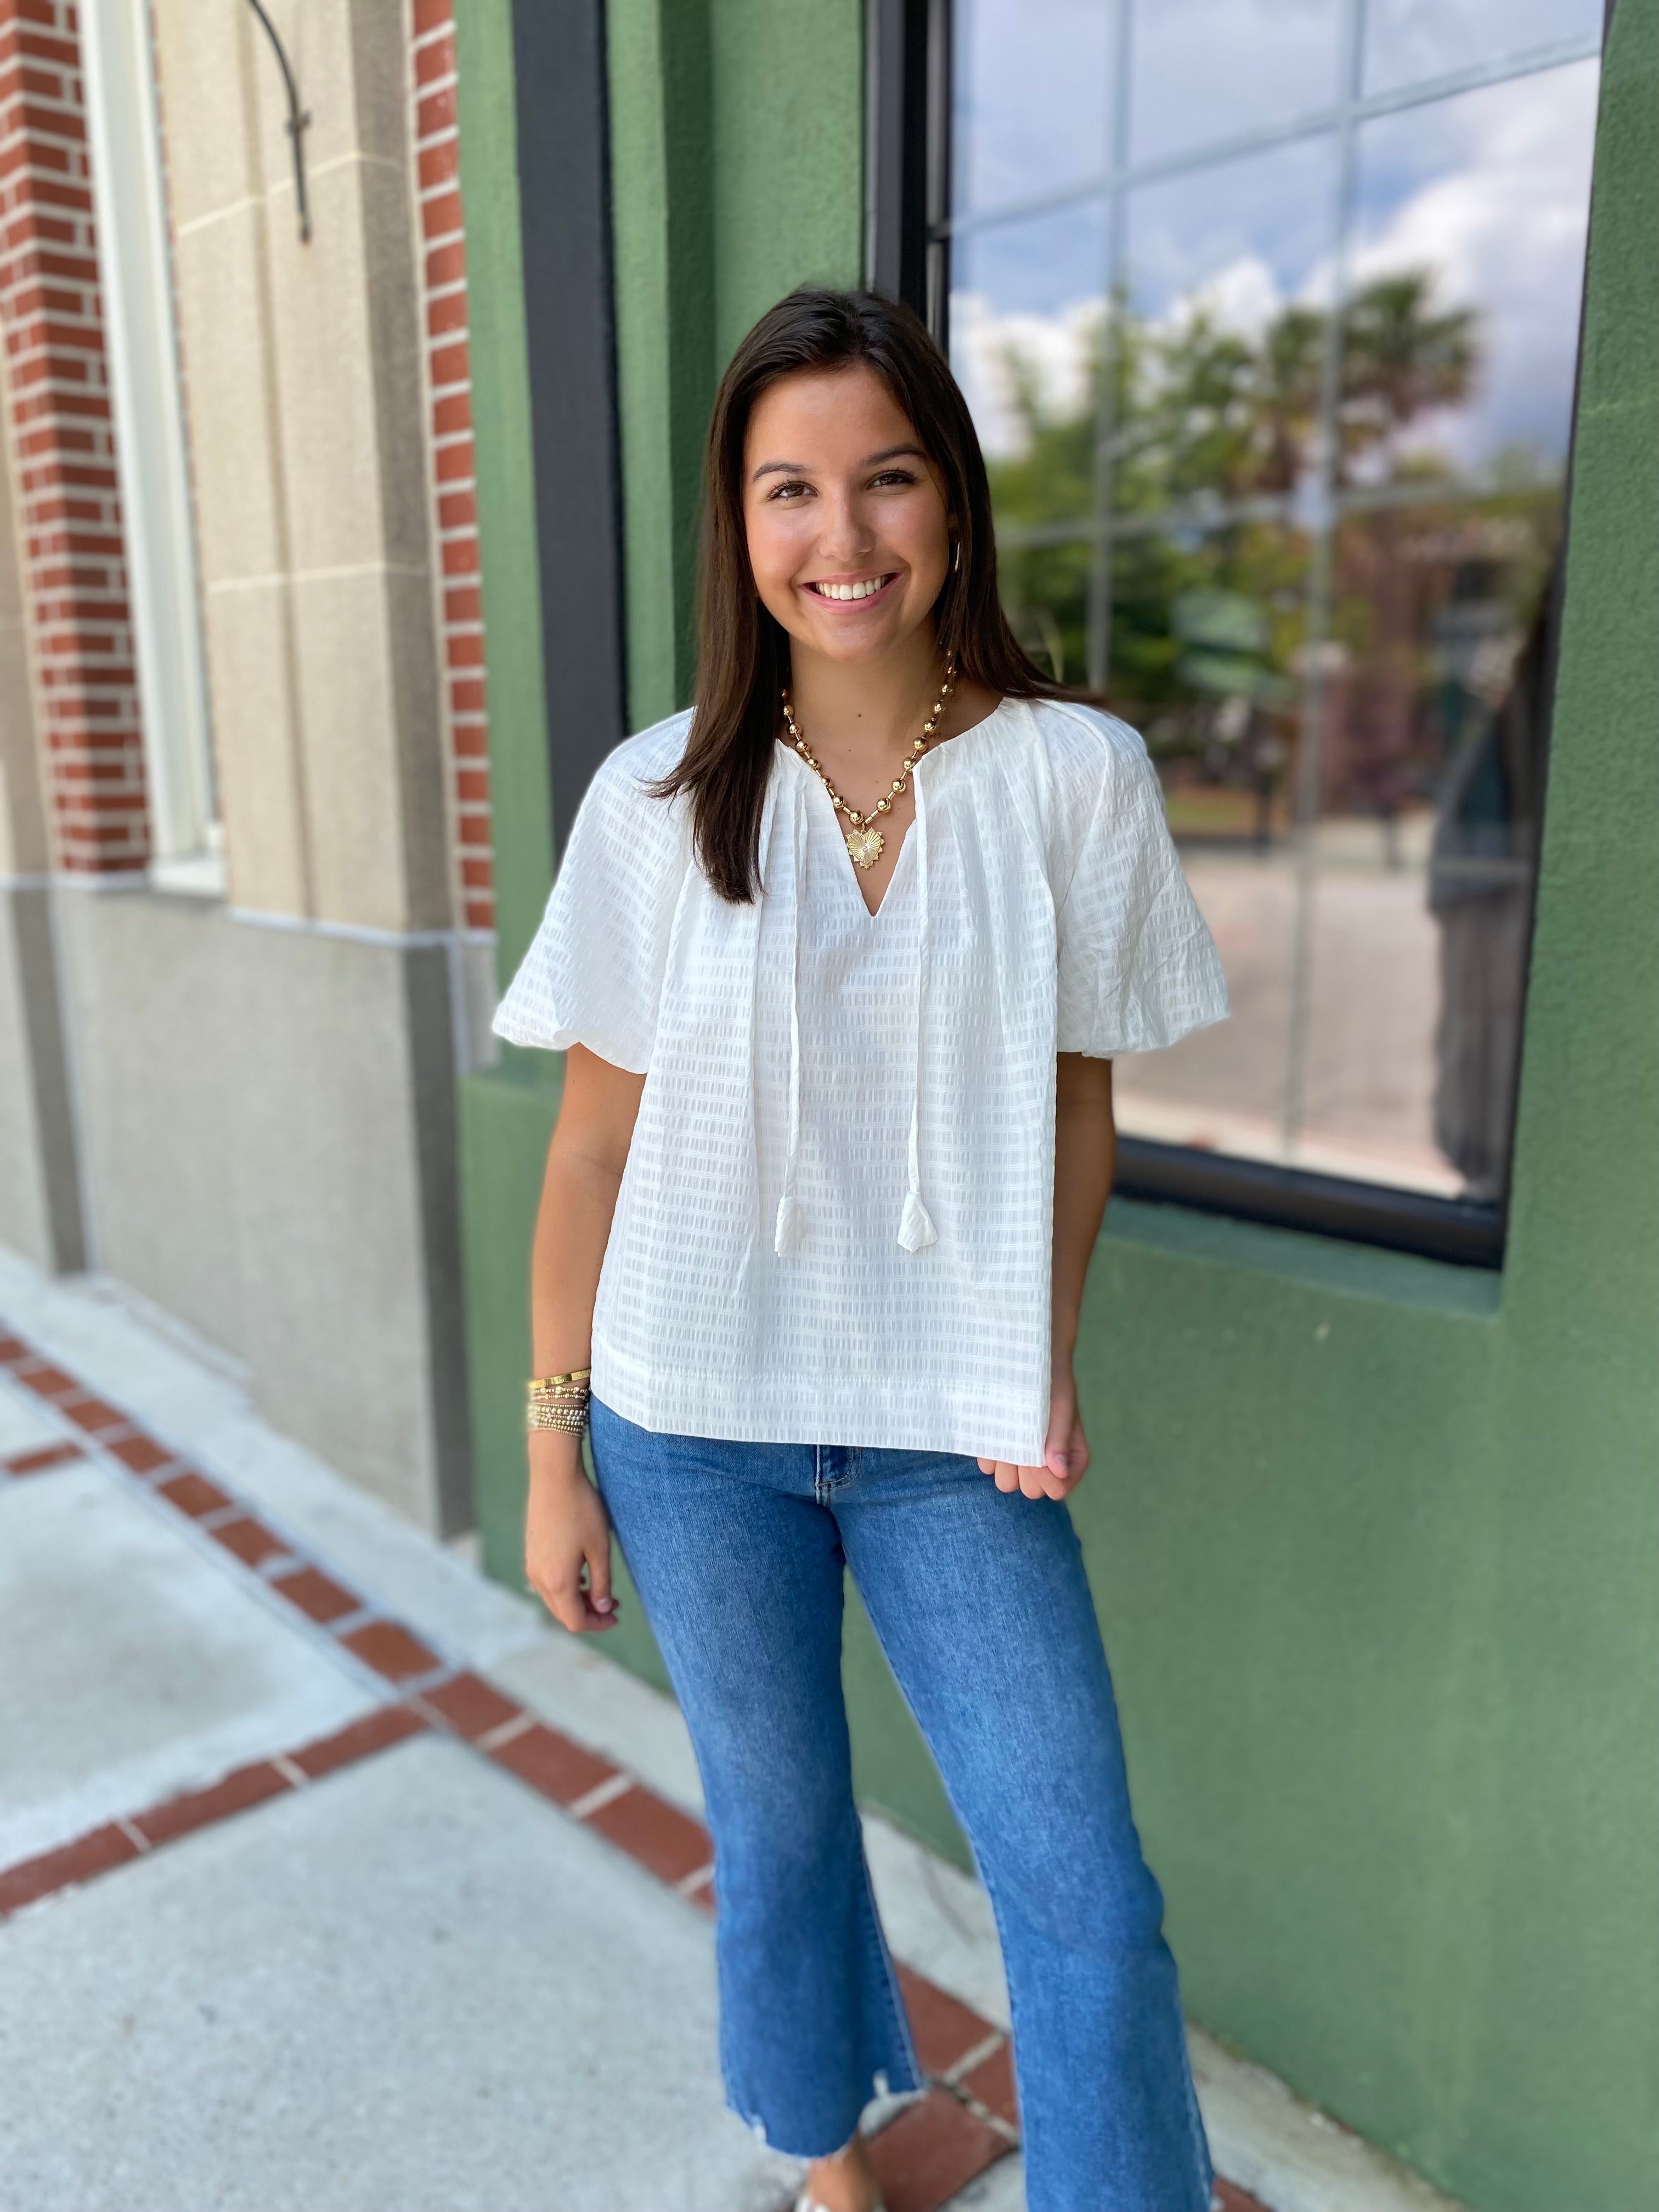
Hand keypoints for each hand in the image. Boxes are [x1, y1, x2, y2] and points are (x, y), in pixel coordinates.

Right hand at [524, 1437, 620, 1632]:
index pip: (575, 1620)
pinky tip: (582, 1575)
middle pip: (563, 1613)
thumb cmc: (581, 1510)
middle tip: (612, 1604)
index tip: (616, 1616)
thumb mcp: (600, 1549)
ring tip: (600, 1589)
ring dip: (577, 1601)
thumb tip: (601, 1608)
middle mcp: (539, 1577)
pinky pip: (547, 1582)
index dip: (598, 1624)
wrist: (554, 1477)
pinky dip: (565, 1587)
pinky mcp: (531, 1552)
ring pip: (554, 1598)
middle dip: (588, 1614)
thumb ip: (601, 1583)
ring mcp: (532, 1564)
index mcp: (557, 1581)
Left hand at [976, 1365, 1089, 1500]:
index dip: (1043, 1474)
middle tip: (1021, 1436)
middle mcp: (1048, 1466)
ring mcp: (1022, 1461)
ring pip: (1007, 1483)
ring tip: (1009, 1432)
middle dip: (1024, 1468)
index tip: (1037, 1448)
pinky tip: (996, 1429)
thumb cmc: (1051, 1382)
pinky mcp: (1000, 1451)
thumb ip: (1060, 1438)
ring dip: (1004, 1462)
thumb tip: (1059, 1472)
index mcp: (1072, 1459)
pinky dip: (989, 1452)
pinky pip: (988, 1467)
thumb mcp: (1060, 1405)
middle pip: (1031, 1491)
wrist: (1024, 1363)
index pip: (1057, 1490)